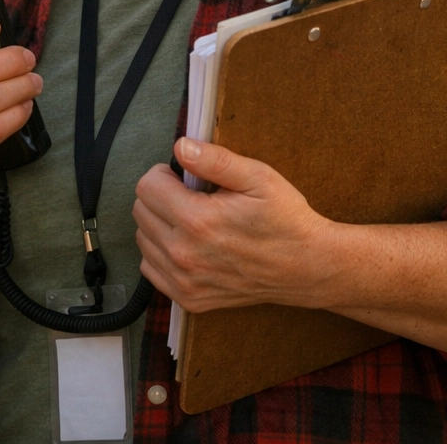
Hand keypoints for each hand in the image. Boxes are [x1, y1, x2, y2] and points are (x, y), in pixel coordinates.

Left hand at [133, 138, 334, 312]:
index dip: (165, 173)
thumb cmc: (285, 219)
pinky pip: (151, 268)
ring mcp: (184, 281)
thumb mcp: (258, 177)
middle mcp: (184, 254)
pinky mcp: (189, 299)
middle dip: (161, 196)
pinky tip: (189, 244)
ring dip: (160, 224)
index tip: (185, 176)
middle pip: (140, 211)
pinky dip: (162, 252)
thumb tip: (181, 146)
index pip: (147, 186)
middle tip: (193, 196)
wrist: (305, 267)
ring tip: (193, 220)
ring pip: (143, 240)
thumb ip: (215, 160)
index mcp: (198, 220)